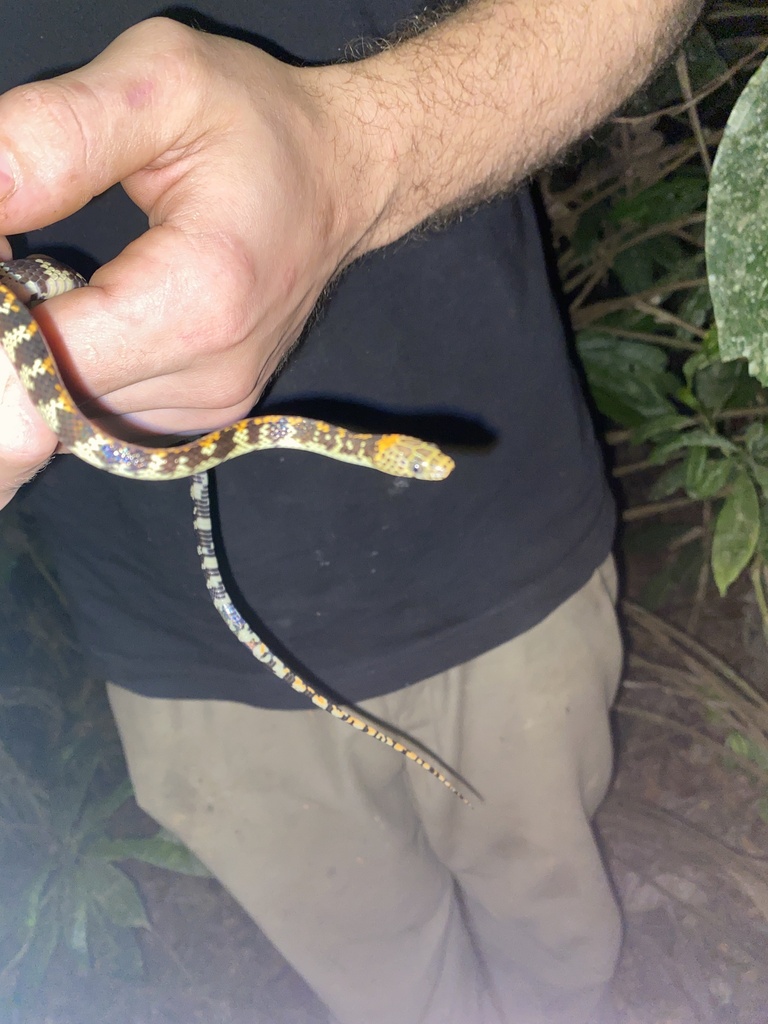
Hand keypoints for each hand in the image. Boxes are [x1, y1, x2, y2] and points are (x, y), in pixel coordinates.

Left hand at [0, 17, 387, 506]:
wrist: (345, 179)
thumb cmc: (262, 125)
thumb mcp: (161, 82)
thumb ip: (56, 136)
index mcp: (198, 299)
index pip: (33, 361)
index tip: (12, 243)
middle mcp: (207, 378)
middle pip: (35, 406)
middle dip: (5, 337)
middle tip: (25, 263)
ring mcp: (206, 411)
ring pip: (57, 421)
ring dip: (31, 355)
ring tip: (69, 278)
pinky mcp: (198, 421)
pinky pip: (95, 419)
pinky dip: (68, 373)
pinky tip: (90, 314)